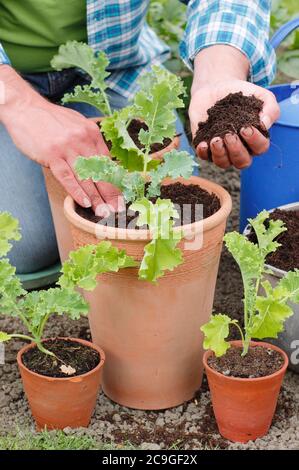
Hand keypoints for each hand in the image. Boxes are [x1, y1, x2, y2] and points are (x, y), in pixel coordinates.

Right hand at [0, 65, 123, 214]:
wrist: (26, 108)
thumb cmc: (51, 119)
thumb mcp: (77, 125)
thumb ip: (89, 142)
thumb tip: (102, 161)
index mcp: (91, 133)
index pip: (108, 163)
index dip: (114, 182)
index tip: (119, 198)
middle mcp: (82, 140)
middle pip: (100, 172)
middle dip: (109, 194)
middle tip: (115, 210)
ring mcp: (67, 147)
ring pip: (85, 177)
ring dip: (95, 197)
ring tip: (102, 212)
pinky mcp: (52, 154)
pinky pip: (67, 176)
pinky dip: (76, 191)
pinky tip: (84, 202)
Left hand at [189, 47, 279, 168]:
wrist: (216, 88)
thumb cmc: (241, 95)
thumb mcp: (260, 96)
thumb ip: (270, 108)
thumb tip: (264, 124)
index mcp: (255, 139)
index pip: (260, 148)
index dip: (254, 141)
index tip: (245, 128)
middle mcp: (239, 149)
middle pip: (242, 162)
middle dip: (236, 150)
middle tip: (229, 135)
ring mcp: (221, 150)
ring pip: (223, 163)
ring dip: (220, 154)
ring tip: (216, 139)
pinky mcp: (205, 146)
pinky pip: (204, 157)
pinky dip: (203, 152)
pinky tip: (204, 143)